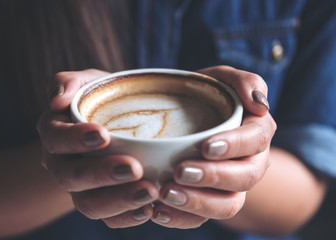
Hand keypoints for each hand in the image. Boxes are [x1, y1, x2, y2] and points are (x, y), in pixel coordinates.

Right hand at [37, 69, 158, 227]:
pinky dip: (126, 217)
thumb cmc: (101, 101)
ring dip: (118, 200)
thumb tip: (58, 98)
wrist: (114, 123)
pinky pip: (108, 218)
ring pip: (88, 204)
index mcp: (55, 133)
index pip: (56, 139)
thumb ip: (70, 82)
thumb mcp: (87, 84)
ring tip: (150, 192)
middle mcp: (62, 164)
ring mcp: (81, 187)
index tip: (104, 135)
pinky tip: (148, 209)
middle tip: (134, 167)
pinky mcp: (100, 201)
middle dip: (101, 174)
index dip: (75, 139)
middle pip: (70, 177)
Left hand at [151, 66, 276, 227]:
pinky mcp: (210, 201)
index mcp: (256, 133)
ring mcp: (231, 186)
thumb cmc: (207, 96)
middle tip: (180, 171)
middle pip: (244, 177)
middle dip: (213, 176)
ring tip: (165, 193)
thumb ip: (245, 81)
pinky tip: (158, 211)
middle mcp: (250, 162)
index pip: (256, 140)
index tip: (206, 146)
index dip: (235, 145)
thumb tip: (260, 104)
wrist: (190, 118)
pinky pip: (202, 218)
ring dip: (198, 203)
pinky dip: (181, 218)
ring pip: (227, 205)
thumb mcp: (223, 79)